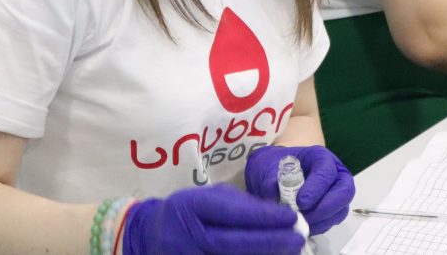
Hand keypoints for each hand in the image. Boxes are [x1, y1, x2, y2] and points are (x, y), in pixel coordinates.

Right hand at [121, 183, 304, 254]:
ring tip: (290, 251)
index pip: (232, 213)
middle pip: (234, 243)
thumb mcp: (207, 197)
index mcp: (192, 206)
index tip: (291, 217)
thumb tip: (277, 214)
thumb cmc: (187, 211)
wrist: (148, 235)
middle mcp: (187, 235)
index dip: (264, 216)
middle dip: (271, 241)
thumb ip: (239, 204)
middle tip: (298, 238)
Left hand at [245, 145, 354, 234]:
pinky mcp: (332, 208)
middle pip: (344, 191)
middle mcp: (334, 173)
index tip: (300, 203)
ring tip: (300, 224)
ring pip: (341, 209)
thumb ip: (270, 180)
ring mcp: (335, 191)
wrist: (273, 175)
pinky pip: (332, 220)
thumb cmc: (273, 167)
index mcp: (320, 157)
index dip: (316, 189)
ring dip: (322, 220)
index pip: (327, 172)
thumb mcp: (267, 168)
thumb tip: (273, 192)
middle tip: (305, 218)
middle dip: (326, 208)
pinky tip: (302, 226)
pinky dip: (319, 226)